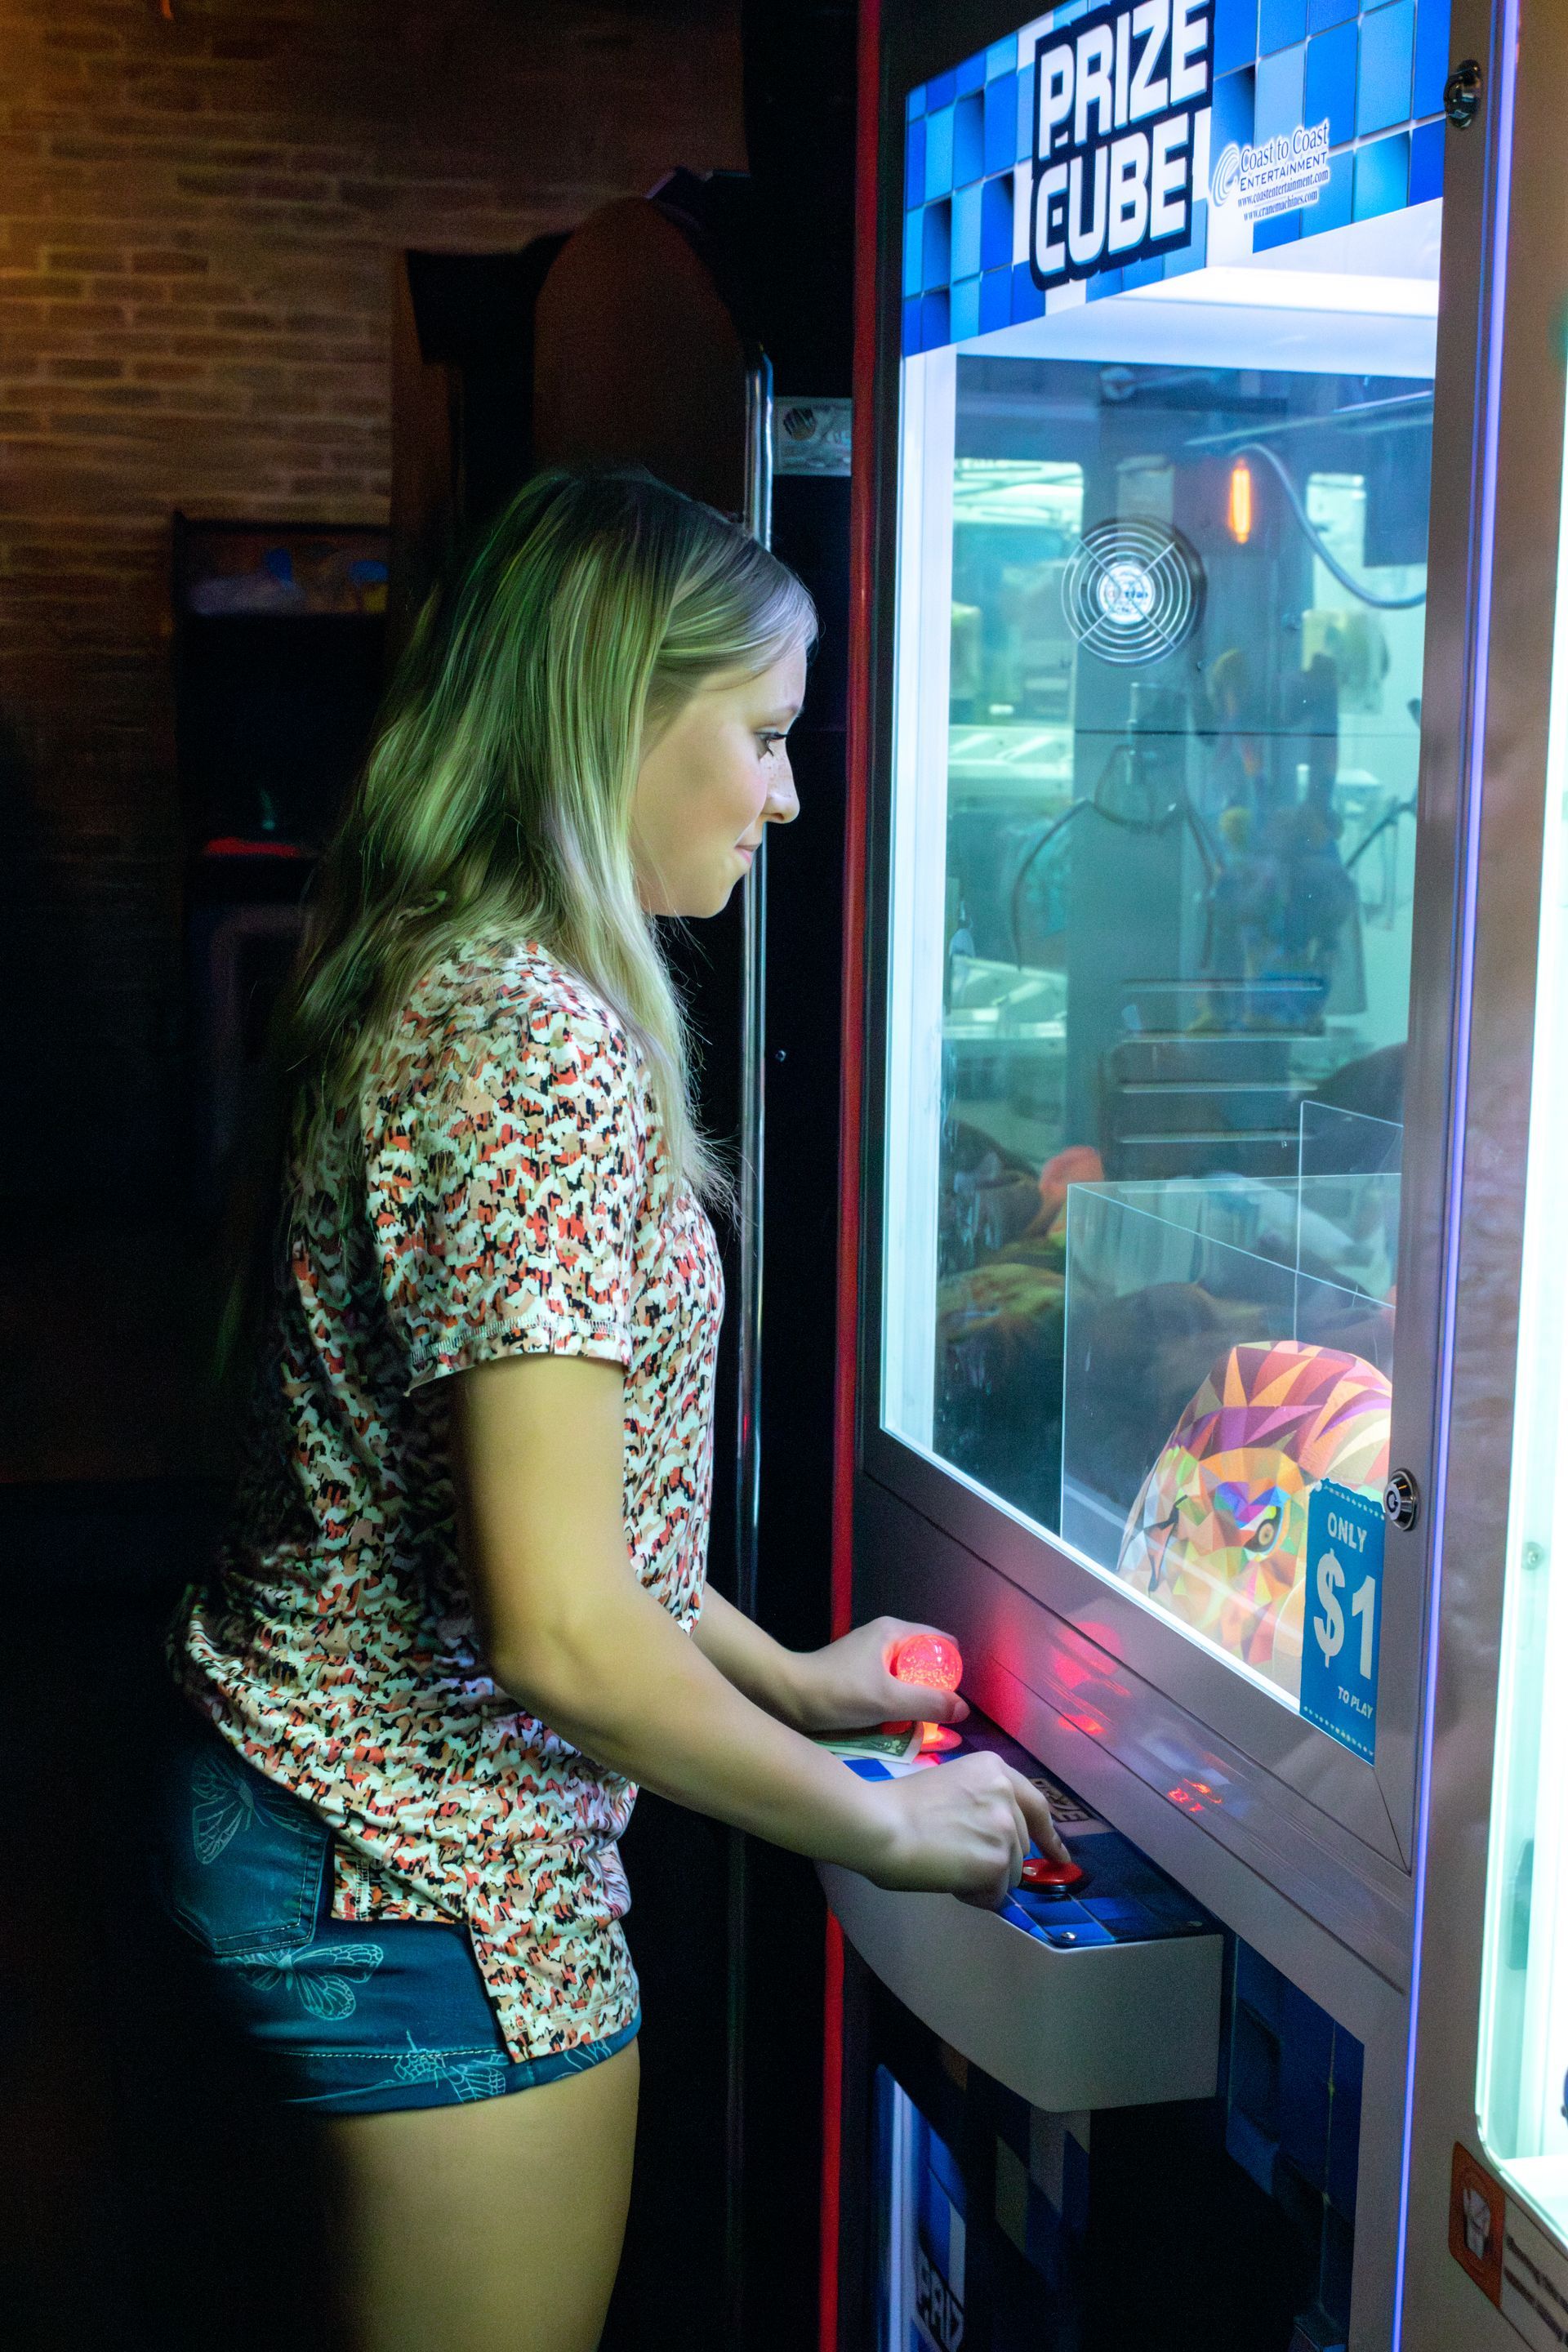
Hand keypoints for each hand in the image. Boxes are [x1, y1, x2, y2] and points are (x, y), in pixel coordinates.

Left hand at [785, 1615, 970, 1734]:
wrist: (787, 1698)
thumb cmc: (838, 1693)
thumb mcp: (887, 1700)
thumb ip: (927, 1703)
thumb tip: (963, 1709)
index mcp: (894, 1631)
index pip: (941, 1642)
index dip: (953, 1669)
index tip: (953, 1699)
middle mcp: (885, 1638)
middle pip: (926, 1662)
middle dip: (935, 1689)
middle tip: (937, 1719)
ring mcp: (871, 1656)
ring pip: (908, 1678)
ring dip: (915, 1700)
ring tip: (917, 1726)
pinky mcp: (860, 1675)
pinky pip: (891, 1688)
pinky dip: (897, 1704)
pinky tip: (895, 1725)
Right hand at [858, 1753, 1069, 1905]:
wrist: (880, 1823)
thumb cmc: (898, 1806)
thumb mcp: (950, 1785)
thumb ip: (978, 1803)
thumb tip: (988, 1839)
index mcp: (993, 1769)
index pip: (1036, 1805)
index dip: (1048, 1835)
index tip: (1058, 1855)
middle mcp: (1007, 1794)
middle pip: (1020, 1846)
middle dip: (997, 1859)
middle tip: (956, 1858)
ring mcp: (1006, 1828)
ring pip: (1009, 1874)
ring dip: (984, 1879)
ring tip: (946, 1866)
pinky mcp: (998, 1861)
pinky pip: (994, 1895)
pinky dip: (975, 1895)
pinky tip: (948, 1879)